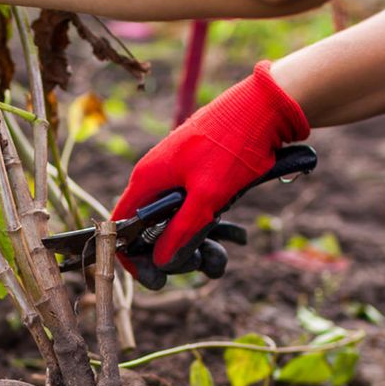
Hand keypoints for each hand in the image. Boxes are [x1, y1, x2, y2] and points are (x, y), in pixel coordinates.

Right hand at [113, 61, 308, 285]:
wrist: (264, 107)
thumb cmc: (232, 146)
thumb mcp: (208, 197)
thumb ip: (181, 231)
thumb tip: (160, 261)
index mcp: (147, 179)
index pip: (120, 227)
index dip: (133, 257)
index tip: (156, 278)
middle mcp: (155, 177)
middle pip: (149, 229)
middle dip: (172, 253)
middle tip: (198, 264)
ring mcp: (176, 174)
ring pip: (175, 221)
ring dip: (195, 242)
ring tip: (220, 253)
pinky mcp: (196, 173)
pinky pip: (193, 209)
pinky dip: (208, 225)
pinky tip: (233, 235)